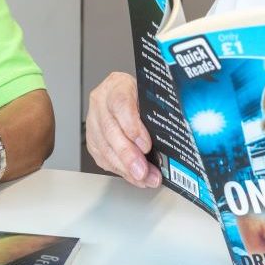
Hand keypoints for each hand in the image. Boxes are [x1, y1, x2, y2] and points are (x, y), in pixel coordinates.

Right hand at [86, 72, 159, 187]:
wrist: (124, 95)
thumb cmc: (140, 95)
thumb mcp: (150, 95)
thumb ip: (156, 112)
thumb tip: (171, 139)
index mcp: (117, 85)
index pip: (121, 104)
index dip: (132, 126)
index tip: (146, 145)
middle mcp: (101, 102)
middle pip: (110, 130)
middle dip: (128, 155)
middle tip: (143, 171)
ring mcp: (93, 121)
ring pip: (104, 147)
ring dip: (125, 168)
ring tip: (144, 178)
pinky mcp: (92, 139)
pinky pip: (102, 158)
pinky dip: (120, 170)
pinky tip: (134, 177)